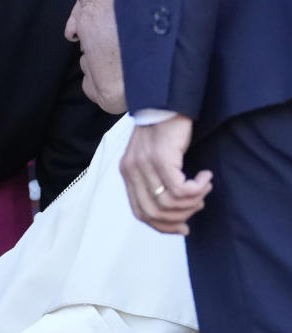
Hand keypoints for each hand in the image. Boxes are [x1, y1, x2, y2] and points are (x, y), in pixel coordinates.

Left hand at [119, 114, 212, 233]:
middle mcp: (131, 171)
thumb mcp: (152, 160)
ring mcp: (144, 164)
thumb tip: (173, 212)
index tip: (183, 228)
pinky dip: (198, 188)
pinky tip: (206, 176)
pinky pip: (181, 189)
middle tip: (199, 203)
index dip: (162, 226)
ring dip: (193, 200)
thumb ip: (155, 182)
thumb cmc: (163, 132)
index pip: (140, 212)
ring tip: (204, 186)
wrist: (165, 104)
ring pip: (170, 203)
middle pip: (155, 212)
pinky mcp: (161, 157)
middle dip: (181, 216)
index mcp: (127, 174)